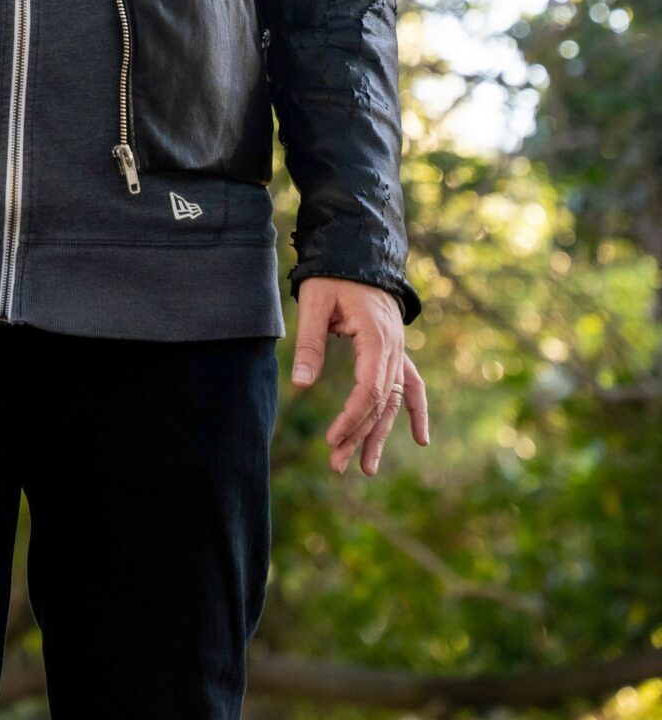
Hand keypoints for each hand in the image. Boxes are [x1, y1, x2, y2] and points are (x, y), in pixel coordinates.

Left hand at [290, 276, 428, 475]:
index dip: (352, 417)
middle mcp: (393, 346)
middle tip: (337, 464)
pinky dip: (415, 410)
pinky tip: (419, 438)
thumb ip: (310, 343)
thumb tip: (300, 385)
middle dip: (359, 434)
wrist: (357, 251)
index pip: (369, 389)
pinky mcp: (395, 350)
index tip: (332, 439)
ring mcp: (398, 349)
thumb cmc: (332, 276)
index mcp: (375, 335)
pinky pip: (411, 385)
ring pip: (393, 399)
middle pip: (380, 401)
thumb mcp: (314, 303)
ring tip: (365, 468)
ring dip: (380, 433)